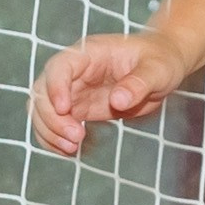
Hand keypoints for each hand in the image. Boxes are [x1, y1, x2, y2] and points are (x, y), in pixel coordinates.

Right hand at [30, 28, 189, 156]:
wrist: (162, 66)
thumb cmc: (160, 60)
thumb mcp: (158, 70)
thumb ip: (139, 83)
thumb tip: (117, 100)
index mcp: (90, 53)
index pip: (60, 66)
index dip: (55, 87)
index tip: (66, 110)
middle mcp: (75, 71)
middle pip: (43, 91)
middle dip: (52, 118)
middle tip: (76, 138)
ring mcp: (74, 89)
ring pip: (43, 110)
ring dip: (50, 131)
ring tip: (72, 149)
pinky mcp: (78, 108)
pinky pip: (55, 123)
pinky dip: (55, 139)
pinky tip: (70, 151)